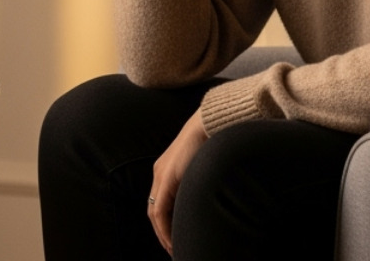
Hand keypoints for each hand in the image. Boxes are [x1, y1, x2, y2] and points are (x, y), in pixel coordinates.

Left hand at [148, 109, 208, 254]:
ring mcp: (161, 174)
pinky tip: (172, 240)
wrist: (211, 122)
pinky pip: (159, 212)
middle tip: (173, 249)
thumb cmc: (214, 140)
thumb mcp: (204, 165)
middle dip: (163, 233)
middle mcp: (160, 171)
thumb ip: (199, 180)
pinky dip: (164, 229)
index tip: (176, 237)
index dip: (166, 222)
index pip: (161, 202)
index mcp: (168, 168)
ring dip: (162, 234)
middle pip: (154, 210)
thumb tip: (210, 194)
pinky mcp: (166, 178)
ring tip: (173, 249)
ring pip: (154, 214)